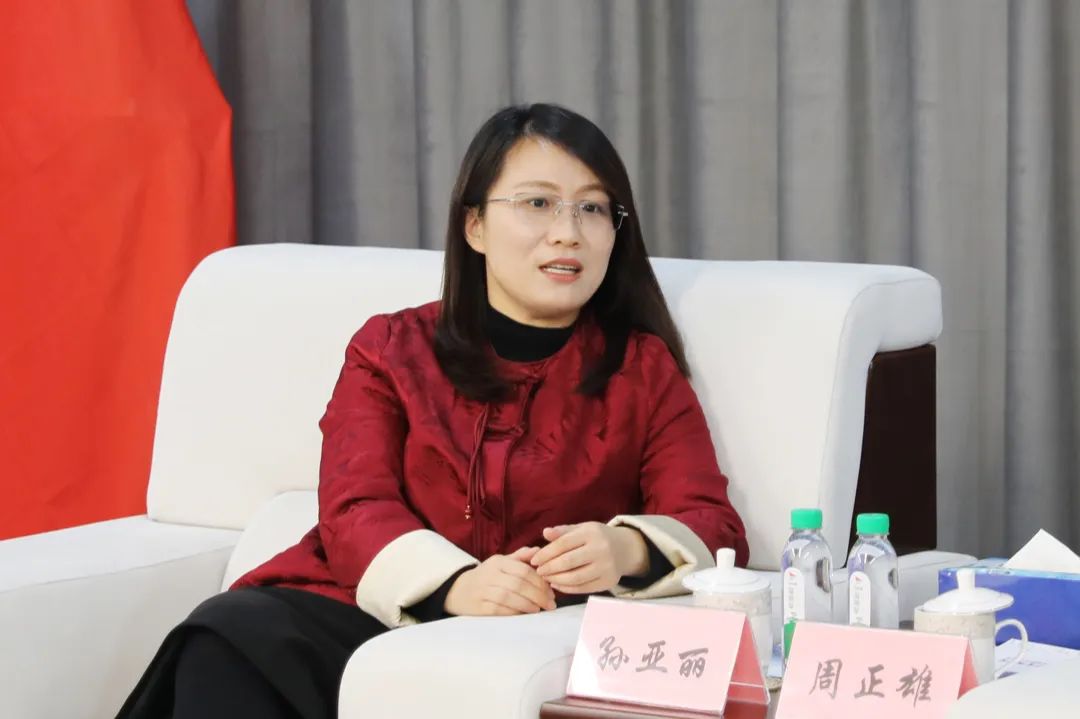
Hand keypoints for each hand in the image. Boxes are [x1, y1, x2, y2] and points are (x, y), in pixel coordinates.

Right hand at [444, 546, 556, 615]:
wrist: (457, 590)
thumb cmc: (486, 576)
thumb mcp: (501, 562)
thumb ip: (520, 557)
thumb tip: (538, 551)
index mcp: (498, 562)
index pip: (524, 570)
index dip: (540, 582)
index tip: (552, 591)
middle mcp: (490, 574)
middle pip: (519, 584)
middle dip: (538, 595)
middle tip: (550, 604)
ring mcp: (483, 591)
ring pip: (509, 597)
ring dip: (528, 605)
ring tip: (539, 609)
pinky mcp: (478, 607)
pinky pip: (499, 610)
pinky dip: (514, 613)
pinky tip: (524, 615)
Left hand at [529, 522, 648, 593]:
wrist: (625, 549)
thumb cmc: (596, 537)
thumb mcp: (582, 529)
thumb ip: (562, 532)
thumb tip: (544, 532)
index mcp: (591, 533)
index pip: (563, 544)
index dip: (546, 553)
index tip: (533, 560)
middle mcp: (601, 549)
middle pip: (568, 562)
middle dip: (549, 568)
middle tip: (538, 571)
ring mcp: (606, 567)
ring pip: (575, 578)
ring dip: (556, 580)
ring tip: (546, 578)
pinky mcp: (608, 582)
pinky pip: (583, 588)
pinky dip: (567, 588)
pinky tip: (557, 585)